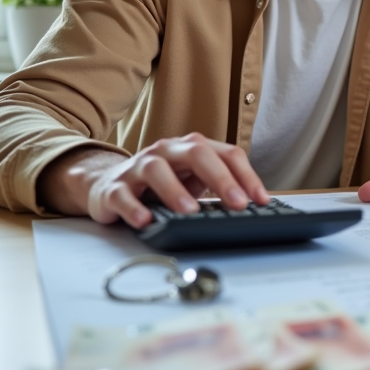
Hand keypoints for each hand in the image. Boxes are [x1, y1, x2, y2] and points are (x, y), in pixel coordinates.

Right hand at [38, 133, 270, 227]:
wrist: (108, 186)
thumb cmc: (160, 185)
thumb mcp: (193, 181)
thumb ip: (217, 188)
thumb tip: (250, 208)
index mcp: (191, 148)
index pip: (226, 154)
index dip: (247, 176)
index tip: (261, 200)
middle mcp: (166, 151)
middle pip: (196, 153)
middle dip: (220, 178)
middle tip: (237, 203)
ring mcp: (138, 167)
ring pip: (156, 169)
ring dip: (175, 190)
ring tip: (190, 211)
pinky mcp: (115, 188)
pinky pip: (123, 195)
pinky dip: (134, 208)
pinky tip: (145, 221)